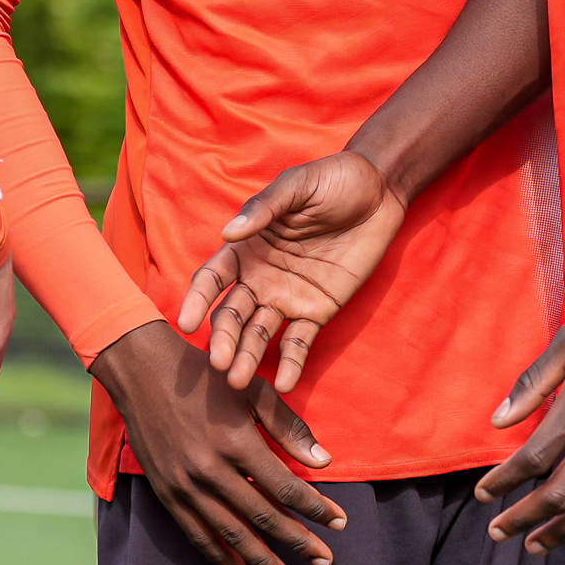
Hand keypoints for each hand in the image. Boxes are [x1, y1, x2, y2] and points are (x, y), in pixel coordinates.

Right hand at [93, 321, 347, 564]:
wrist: (143, 371)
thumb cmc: (207, 375)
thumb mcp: (253, 390)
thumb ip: (288, 426)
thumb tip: (324, 460)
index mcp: (238, 443)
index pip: (286, 487)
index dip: (316, 508)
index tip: (340, 522)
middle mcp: (212, 470)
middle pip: (264, 517)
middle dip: (298, 542)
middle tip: (325, 562)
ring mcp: (186, 485)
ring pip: (232, 533)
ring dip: (263, 560)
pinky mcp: (166, 492)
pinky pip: (196, 533)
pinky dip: (219, 554)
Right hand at [178, 151, 408, 392]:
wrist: (378, 192)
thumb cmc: (332, 180)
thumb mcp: (297, 185)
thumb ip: (265, 208)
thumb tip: (228, 233)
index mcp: (246, 247)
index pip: (212, 279)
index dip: (197, 300)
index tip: (186, 323)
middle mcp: (259, 278)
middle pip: (233, 314)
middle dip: (224, 339)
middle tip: (219, 363)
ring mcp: (287, 297)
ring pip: (259, 333)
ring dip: (248, 357)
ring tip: (239, 381)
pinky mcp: (317, 311)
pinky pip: (299, 342)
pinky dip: (291, 363)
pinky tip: (285, 384)